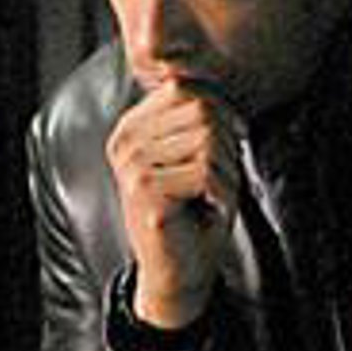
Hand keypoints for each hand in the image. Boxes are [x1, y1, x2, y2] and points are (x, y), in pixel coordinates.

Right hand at [105, 80, 242, 329]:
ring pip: (207, 139)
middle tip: (216, 181)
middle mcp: (125, 144)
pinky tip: (206, 210)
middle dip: (225, 146)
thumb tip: (206, 78)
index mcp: (132, 128)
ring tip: (209, 196)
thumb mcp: (199, 153)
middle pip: (202, 110)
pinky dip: (222, 193)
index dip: (221, 114)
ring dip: (225, 172)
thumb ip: (199, 116)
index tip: (224, 149)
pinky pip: (206, 171)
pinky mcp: (146, 193)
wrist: (180, 272)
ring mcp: (132, 168)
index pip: (186, 89)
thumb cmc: (195, 212)